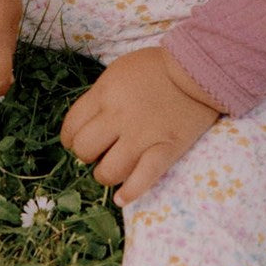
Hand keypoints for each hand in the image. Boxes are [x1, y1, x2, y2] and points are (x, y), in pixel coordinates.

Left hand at [60, 46, 221, 206]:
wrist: (195, 68)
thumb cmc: (155, 67)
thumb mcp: (118, 71)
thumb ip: (101, 96)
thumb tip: (87, 123)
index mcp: (104, 94)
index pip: (72, 125)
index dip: (70, 138)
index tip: (77, 140)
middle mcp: (118, 117)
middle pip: (85, 149)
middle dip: (87, 154)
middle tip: (98, 152)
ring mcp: (141, 136)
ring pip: (108, 171)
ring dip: (105, 175)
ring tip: (111, 170)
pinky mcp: (165, 150)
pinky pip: (143, 180)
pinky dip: (130, 193)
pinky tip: (122, 199)